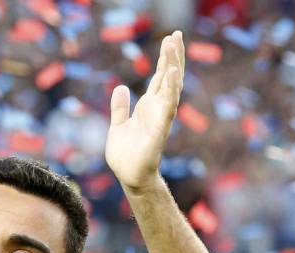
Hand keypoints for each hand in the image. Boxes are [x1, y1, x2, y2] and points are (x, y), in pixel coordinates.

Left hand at [105, 31, 184, 191]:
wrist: (128, 176)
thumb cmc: (125, 154)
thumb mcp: (117, 125)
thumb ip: (120, 107)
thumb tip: (121, 87)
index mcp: (149, 106)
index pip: (160, 77)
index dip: (165, 59)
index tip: (170, 39)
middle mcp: (158, 108)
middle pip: (169, 76)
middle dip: (173, 55)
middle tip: (177, 33)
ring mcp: (161, 117)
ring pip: (171, 86)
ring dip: (173, 65)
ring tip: (174, 44)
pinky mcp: (160, 128)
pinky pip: (167, 105)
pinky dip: (169, 89)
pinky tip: (171, 73)